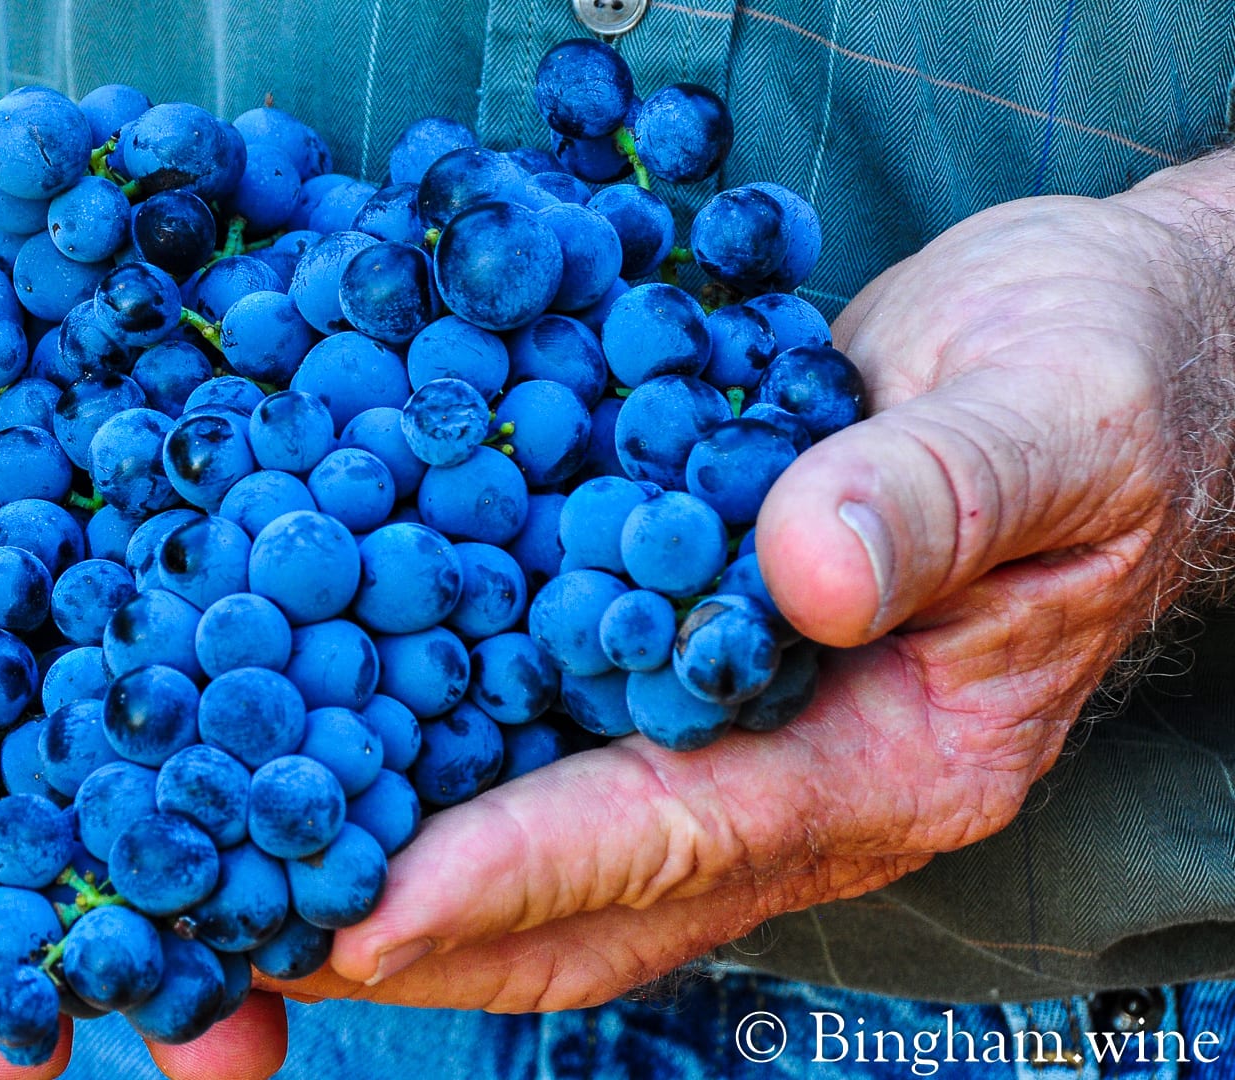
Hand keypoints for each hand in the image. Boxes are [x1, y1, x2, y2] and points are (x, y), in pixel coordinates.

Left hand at [292, 173, 1234, 1009]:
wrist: (1097, 361)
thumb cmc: (1097, 383)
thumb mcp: (1051, 416)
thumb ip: (937, 494)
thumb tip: (799, 570)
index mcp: (901, 757)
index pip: (685, 836)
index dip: (526, 871)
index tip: (377, 901)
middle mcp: (809, 788)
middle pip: (596, 905)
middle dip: (425, 931)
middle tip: (256, 932)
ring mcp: (749, 750)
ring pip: (562, 863)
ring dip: (412, 885)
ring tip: (255, 879)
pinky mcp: (695, 686)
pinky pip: (558, 760)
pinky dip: (445, 773)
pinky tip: (334, 744)